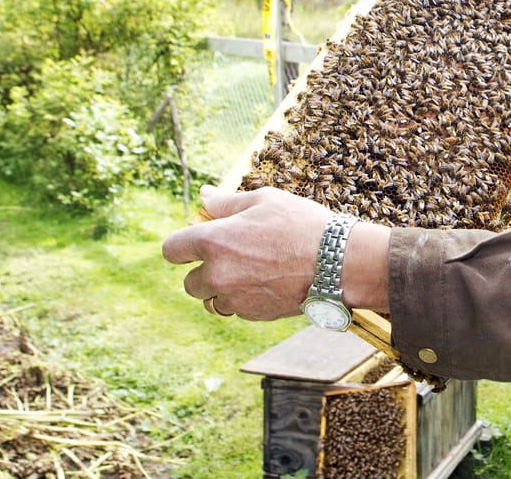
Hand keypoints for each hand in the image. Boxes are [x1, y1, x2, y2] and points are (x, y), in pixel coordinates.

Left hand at [161, 185, 390, 318]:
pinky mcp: (253, 315)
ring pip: (211, 300)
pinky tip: (269, 282)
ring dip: (222, 289)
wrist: (338, 262)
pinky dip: (245, 299)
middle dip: (205, 270)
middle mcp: (217, 274)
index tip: (198, 241)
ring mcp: (234, 299)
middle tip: (234, 256)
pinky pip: (236, 310)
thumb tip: (204, 195)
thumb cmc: (302, 225)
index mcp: (214, 241)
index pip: (172, 249)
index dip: (183, 244)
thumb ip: (227, 202)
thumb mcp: (265, 201)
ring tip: (252, 271)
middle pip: (189, 282)